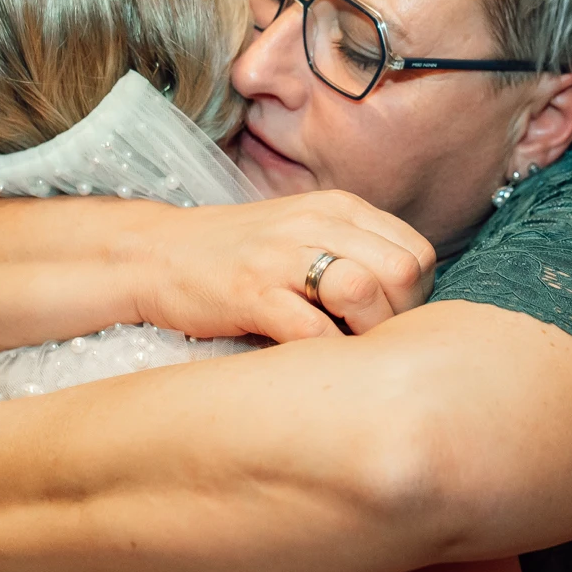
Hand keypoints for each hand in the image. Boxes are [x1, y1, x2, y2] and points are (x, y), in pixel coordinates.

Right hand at [135, 191, 434, 341]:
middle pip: (402, 271)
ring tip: (343, 350)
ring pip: (362, 291)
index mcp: (338, 209)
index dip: (414, 298)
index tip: (386, 320)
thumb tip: (408, 302)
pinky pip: (312, 329)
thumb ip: (355, 253)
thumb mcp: (304, 233)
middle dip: (398, 318)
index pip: (416, 253)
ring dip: (365, 334)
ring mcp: (282, 256)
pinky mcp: (251, 292)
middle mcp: (317, 223)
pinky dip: (323, 355)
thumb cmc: (237, 255)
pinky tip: (311, 362)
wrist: (155, 254)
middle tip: (367, 341)